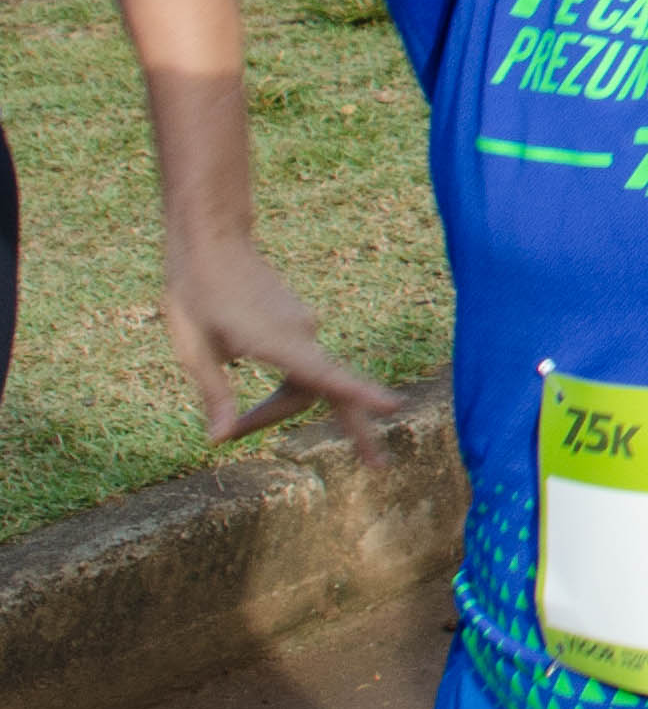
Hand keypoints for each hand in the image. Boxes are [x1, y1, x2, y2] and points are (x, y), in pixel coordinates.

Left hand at [162, 237, 397, 457]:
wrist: (212, 241)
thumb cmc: (195, 293)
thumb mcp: (191, 348)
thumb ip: (213, 393)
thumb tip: (219, 439)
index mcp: (274, 340)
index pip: (324, 374)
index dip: (360, 392)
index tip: (395, 407)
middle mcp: (301, 334)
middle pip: (324, 391)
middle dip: (352, 427)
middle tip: (378, 467)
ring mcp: (303, 326)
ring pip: (308, 380)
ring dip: (279, 408)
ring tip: (232, 430)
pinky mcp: (297, 322)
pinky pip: (300, 364)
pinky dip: (279, 385)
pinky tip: (237, 369)